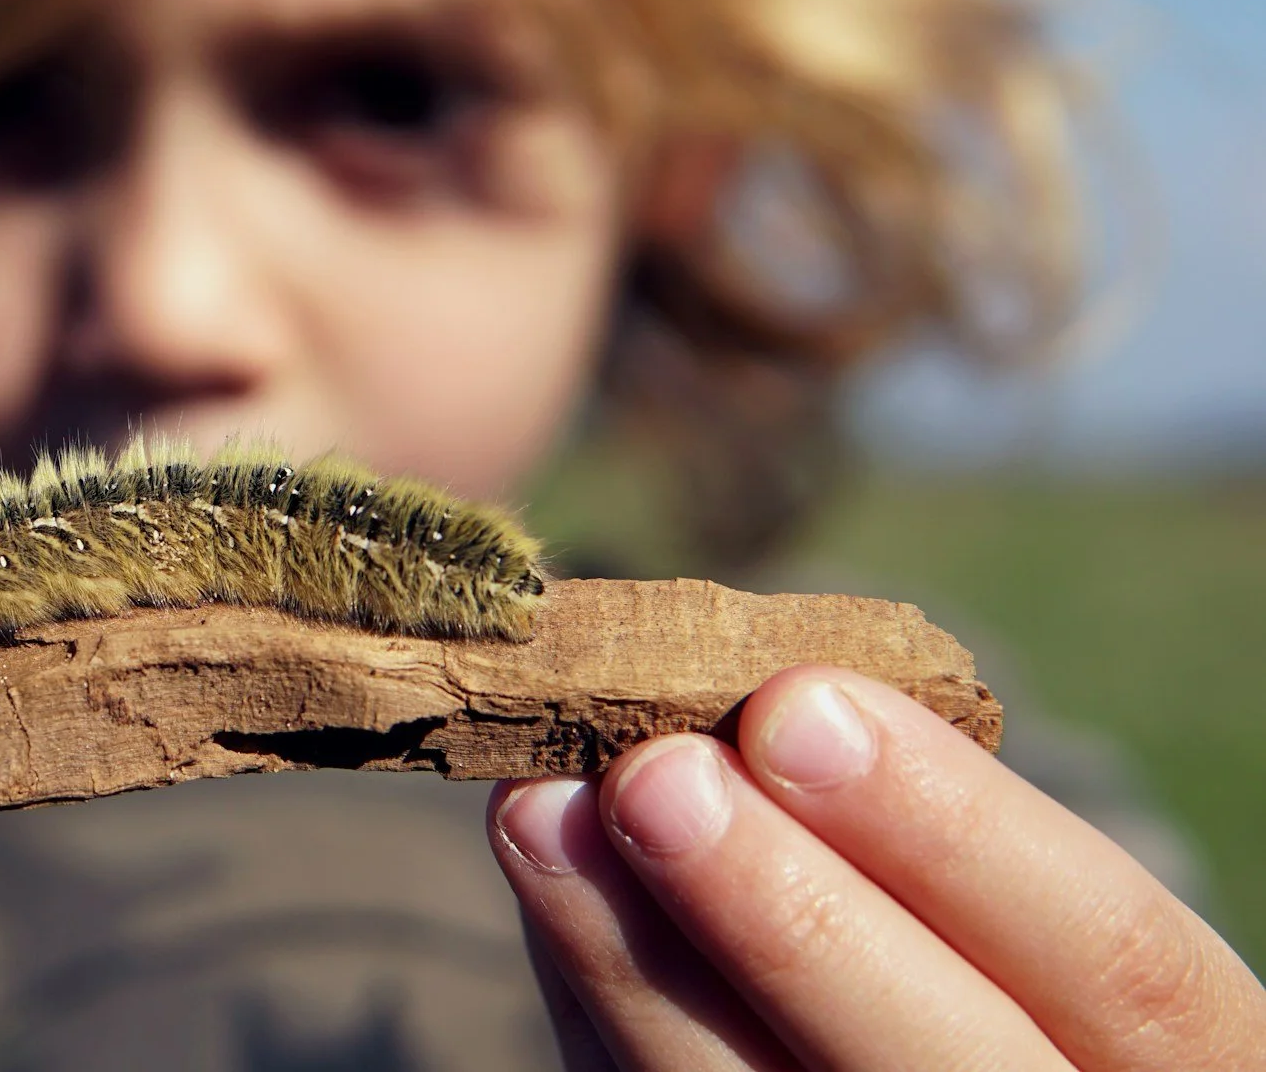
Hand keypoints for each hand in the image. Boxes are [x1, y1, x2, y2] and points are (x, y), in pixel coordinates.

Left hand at [486, 664, 1265, 1069]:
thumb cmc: (990, 987)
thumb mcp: (1018, 930)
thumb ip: (915, 850)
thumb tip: (736, 714)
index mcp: (1200, 1070)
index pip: (1119, 962)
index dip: (959, 832)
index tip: (797, 705)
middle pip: (944, 1068)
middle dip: (787, 914)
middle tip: (653, 777)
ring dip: (641, 968)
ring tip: (540, 817)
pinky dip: (606, 1026)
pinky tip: (553, 910)